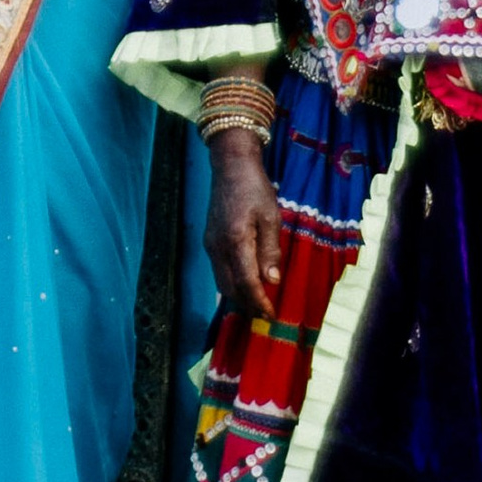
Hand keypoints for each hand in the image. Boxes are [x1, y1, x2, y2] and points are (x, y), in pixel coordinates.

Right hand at [205, 134, 282, 317]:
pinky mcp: (209, 240)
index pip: (246, 282)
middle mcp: (217, 247)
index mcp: (235, 241)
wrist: (230, 166)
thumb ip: (270, 250)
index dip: (259, 302)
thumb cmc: (255, 189)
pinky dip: (231, 283)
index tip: (272, 315)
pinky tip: (244, 284)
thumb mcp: (270, 217)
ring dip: (239, 296)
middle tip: (266, 314)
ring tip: (257, 304)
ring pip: (222, 282)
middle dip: (248, 305)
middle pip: (230, 288)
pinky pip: (219, 271)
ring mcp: (210, 244)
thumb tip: (272, 281)